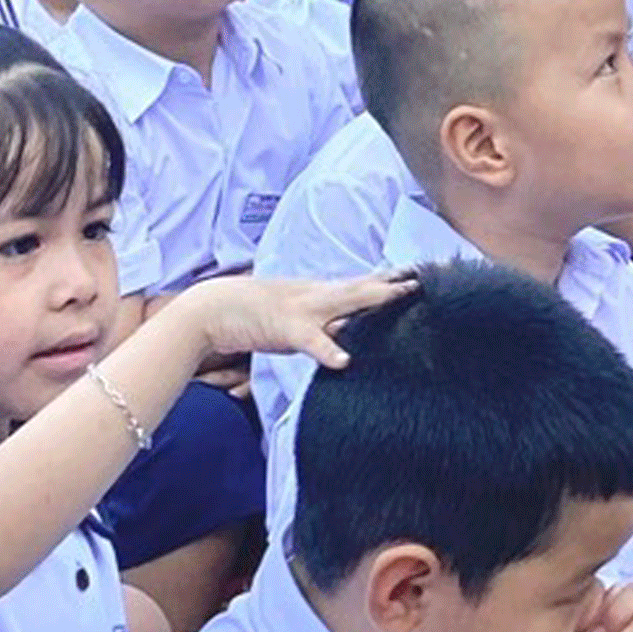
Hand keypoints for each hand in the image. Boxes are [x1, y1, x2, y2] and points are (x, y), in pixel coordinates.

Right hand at [163, 270, 418, 372]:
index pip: (359, 283)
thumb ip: (322, 324)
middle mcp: (314, 295)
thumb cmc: (251, 316)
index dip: (388, 277)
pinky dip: (327, 348)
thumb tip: (349, 330)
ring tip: (400, 294)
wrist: (209, 310)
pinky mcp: (285, 329)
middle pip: (360, 286)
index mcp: (316, 293)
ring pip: (344, 301)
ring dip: (372, 297)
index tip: (418, 271)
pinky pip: (310, 340)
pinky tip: (344, 360)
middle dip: (392, 281)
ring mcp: (302, 309)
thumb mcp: (293, 318)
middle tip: (424, 275)